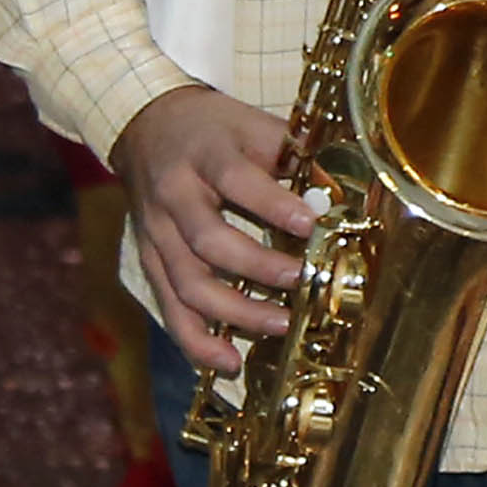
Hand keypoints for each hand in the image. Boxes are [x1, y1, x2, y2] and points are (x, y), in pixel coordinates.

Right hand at [112, 84, 314, 374]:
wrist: (145, 126)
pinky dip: (196, 340)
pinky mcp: (150, 260)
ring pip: (187, 282)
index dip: (273, 205)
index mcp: (204, 154)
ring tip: (279, 326)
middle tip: (300, 280)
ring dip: (234, 312)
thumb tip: (341, 188)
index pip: (236, 179)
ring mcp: (157, 233)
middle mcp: (174, 195)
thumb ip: (293, 153)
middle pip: (208, 240)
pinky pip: (169, 306)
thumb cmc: (213, 130)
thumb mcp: (250, 124)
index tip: (312, 225)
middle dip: (257, 266)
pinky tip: (228, 362)